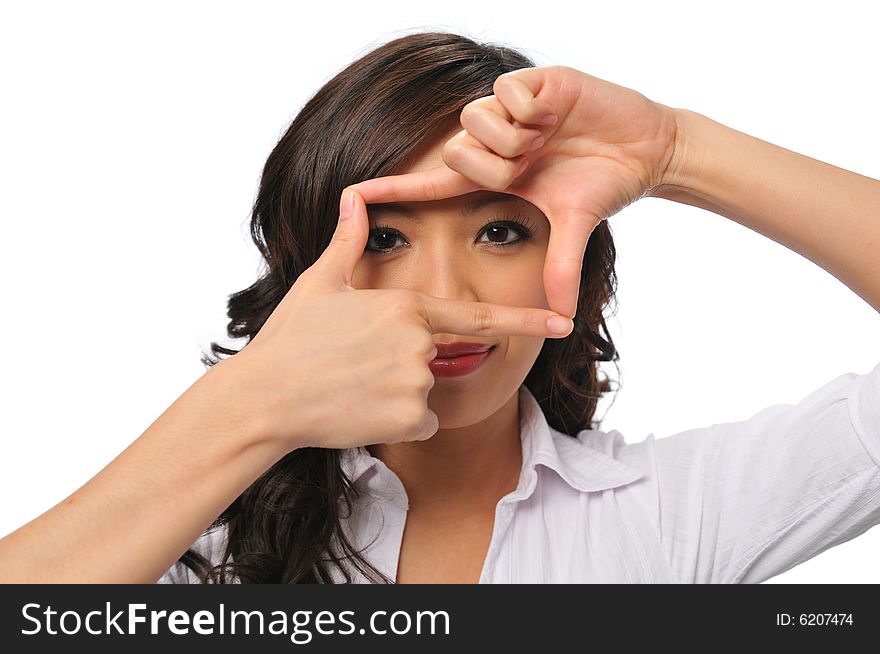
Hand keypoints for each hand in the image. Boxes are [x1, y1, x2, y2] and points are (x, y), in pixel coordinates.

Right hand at [223, 188, 573, 450]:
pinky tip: (360, 410)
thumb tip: (353, 196)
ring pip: (428, 392)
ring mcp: (417, 382)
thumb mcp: (321, 283)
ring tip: (354, 386)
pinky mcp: (409, 418)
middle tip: (357, 365)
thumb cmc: (291, 338)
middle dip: (407, 364)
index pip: (477, 317)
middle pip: (437, 358)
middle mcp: (420, 343)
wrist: (264, 397)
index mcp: (407, 306)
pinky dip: (397, 420)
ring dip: (400, 393)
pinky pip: (420, 421)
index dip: (525, 320)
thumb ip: (349, 241)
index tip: (562, 322)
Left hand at [349, 65, 681, 319]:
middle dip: (497, 167)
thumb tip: (562, 321)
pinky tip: (555, 111)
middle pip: (455, 153)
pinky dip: (533, 105)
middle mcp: (493, 142)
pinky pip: (507, 90)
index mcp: (494, 175)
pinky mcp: (532, 80)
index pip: (432, 184)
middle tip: (534, 163)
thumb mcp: (575, 226)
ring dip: (516, 138)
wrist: (646, 147)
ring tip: (548, 135)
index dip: (393, 188)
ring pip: (477, 121)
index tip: (350, 195)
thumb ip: (561, 267)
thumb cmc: (604, 182)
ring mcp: (510, 110)